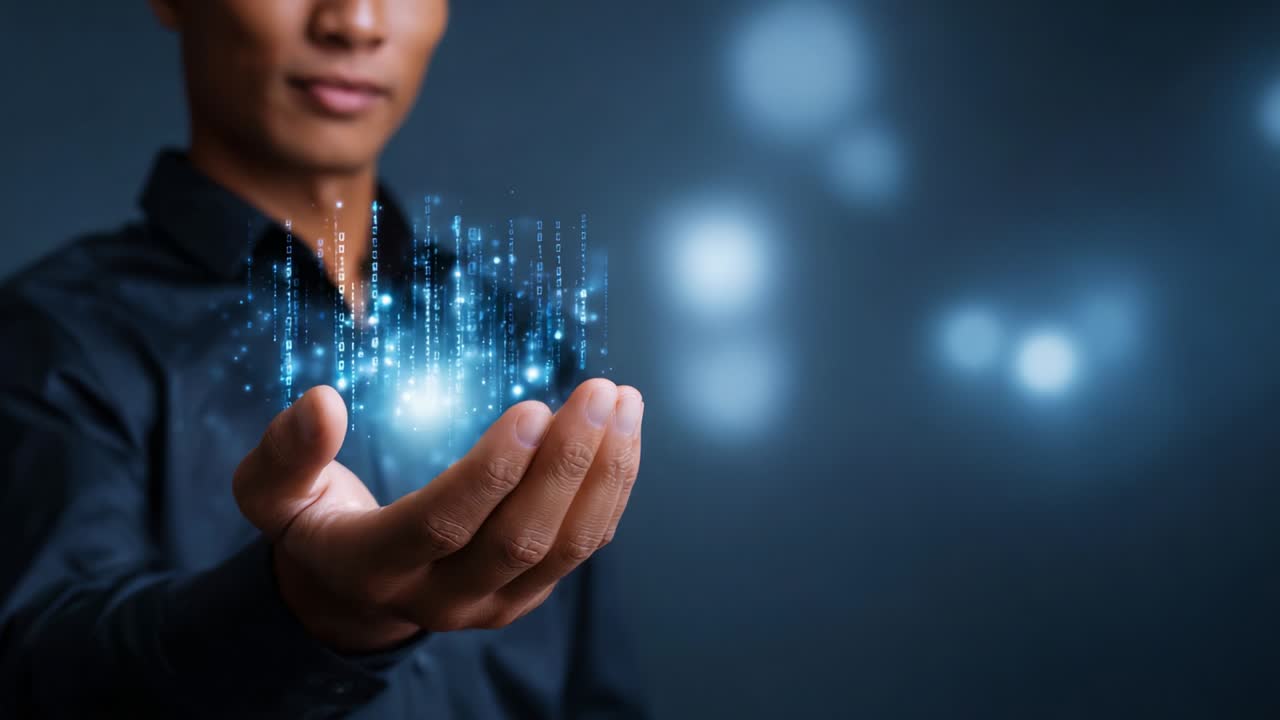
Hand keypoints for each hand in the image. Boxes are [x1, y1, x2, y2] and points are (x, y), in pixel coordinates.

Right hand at [232, 378, 643, 651]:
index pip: (442, 524)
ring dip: (605, 474)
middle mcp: (440, 598)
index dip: (490, 471)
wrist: (352, 592)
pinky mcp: (527, 593)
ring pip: (565, 547)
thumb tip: (322, 401)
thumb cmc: (315, 522)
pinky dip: (611, 489)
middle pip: (517, 539)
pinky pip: (582, 546)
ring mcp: (491, 603)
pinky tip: (622, 432)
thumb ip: (285, 452)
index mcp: (373, 566)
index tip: (533, 408)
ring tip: (624, 402)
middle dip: (567, 464)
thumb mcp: (272, 493)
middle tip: (597, 391)